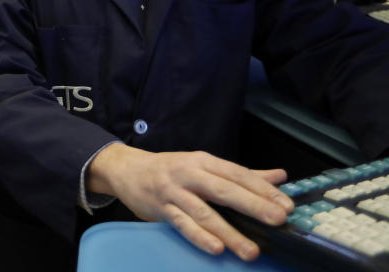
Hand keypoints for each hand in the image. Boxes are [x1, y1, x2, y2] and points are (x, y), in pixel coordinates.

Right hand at [88, 144, 292, 260]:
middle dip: (253, 205)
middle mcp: (189, 174)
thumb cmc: (170, 169)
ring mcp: (174, 192)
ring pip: (204, 213)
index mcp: (204, 161)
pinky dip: (199, 236)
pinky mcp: (161, 208)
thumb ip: (241, 174)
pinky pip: (182, 224)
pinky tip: (216, 248)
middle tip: (277, 220)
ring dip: (229, 232)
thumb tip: (280, 176)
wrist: (126, 169)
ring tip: (251, 250)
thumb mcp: (203, 165)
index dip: (263, 189)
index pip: (238, 174)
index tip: (286, 205)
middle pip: (224, 190)